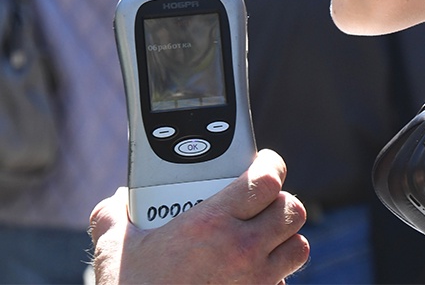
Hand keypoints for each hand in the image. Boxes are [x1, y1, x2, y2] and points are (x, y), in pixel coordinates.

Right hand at [89, 149, 308, 284]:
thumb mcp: (117, 251)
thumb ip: (114, 217)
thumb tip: (116, 200)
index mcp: (212, 224)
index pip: (267, 180)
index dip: (271, 165)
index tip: (264, 162)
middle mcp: (242, 250)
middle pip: (292, 210)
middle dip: (281, 202)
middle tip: (262, 202)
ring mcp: (256, 281)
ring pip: (298, 247)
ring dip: (285, 239)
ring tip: (263, 237)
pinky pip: (283, 283)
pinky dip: (274, 275)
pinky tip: (250, 274)